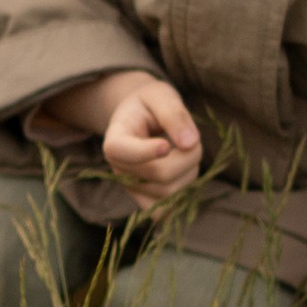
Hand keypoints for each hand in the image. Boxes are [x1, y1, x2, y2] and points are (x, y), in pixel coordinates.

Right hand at [49, 67, 201, 204]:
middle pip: (161, 175)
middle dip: (187, 157)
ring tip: (183, 150)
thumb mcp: (161, 96)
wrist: (140, 118)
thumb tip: (190, 143)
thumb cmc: (150, 104)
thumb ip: (174, 115)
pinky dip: (184, 192)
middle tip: (191, 138)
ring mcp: (132, 188)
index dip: (146, 152)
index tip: (165, 144)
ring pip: (172, 192)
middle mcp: (119, 169)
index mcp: (115, 140)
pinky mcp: (146, 201)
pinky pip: (167, 211)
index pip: (124, 152)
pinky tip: (183, 172)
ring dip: (190, 170)